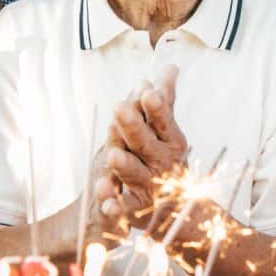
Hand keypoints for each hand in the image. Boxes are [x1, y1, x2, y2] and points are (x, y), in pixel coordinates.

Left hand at [95, 66, 188, 226]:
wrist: (171, 206)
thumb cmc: (161, 156)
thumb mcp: (163, 130)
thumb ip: (165, 101)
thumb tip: (170, 67)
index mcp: (171, 140)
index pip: (163, 120)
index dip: (156, 108)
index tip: (147, 92)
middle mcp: (162, 162)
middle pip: (145, 143)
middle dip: (133, 127)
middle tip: (119, 109)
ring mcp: (149, 185)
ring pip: (135, 173)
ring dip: (125, 165)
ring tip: (113, 156)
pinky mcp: (135, 208)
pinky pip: (123, 206)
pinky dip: (114, 205)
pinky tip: (104, 200)